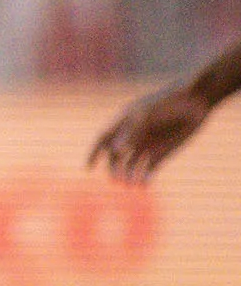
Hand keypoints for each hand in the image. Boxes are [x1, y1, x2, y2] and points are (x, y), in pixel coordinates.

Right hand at [90, 81, 214, 183]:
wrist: (195, 100)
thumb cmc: (167, 102)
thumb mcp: (145, 114)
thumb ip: (129, 132)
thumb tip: (115, 151)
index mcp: (124, 123)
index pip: (103, 140)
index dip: (95, 154)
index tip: (89, 168)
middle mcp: (133, 136)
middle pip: (116, 156)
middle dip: (114, 169)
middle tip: (116, 180)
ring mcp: (147, 145)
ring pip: (131, 165)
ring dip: (128, 175)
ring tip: (129, 185)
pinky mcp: (162, 152)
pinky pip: (149, 168)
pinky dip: (145, 177)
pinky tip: (144, 184)